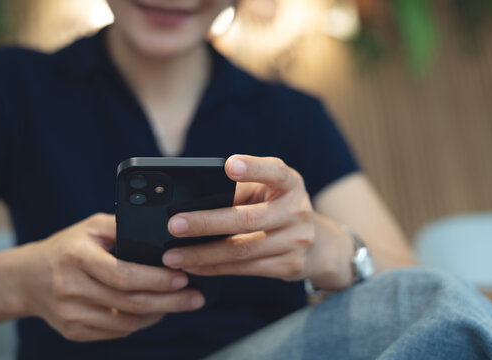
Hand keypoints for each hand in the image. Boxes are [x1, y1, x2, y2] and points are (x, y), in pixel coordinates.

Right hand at [22, 214, 204, 341]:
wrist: (28, 278)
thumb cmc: (68, 247)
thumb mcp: (91, 227)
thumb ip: (122, 226)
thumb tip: (161, 231)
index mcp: (77, 257)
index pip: (122, 274)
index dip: (156, 279)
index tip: (182, 276)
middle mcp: (71, 288)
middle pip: (129, 302)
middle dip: (169, 301)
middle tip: (195, 297)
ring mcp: (71, 314)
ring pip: (126, 321)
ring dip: (159, 314)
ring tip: (180, 303)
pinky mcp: (73, 331)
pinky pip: (116, 332)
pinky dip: (140, 322)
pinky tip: (155, 311)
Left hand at [163, 155, 319, 281]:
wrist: (318, 244)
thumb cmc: (278, 208)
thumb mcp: (267, 192)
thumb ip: (239, 191)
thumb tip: (191, 204)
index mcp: (291, 184)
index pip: (275, 172)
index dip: (253, 168)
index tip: (229, 165)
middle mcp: (297, 211)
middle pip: (248, 218)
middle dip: (207, 223)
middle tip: (174, 224)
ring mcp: (296, 241)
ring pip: (242, 250)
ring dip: (203, 254)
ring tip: (172, 256)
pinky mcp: (289, 266)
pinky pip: (245, 269)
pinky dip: (215, 268)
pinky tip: (193, 266)